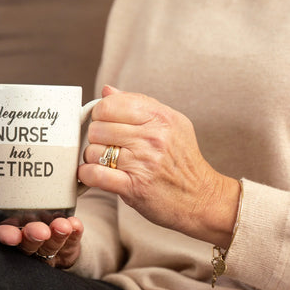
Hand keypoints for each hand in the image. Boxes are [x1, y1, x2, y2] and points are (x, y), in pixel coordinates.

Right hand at [0, 190, 83, 267]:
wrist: (45, 218)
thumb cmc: (10, 215)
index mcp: (8, 235)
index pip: (5, 238)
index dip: (7, 237)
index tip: (9, 233)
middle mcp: (28, 244)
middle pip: (30, 244)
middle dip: (33, 238)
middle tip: (38, 230)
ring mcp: (49, 246)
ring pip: (53, 244)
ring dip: (57, 235)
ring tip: (63, 224)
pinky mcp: (69, 244)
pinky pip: (73, 242)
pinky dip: (76, 234)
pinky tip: (77, 225)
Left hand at [79, 86, 239, 247]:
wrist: (202, 198)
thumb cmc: (183, 161)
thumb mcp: (171, 124)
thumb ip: (138, 104)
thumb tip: (107, 91)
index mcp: (159, 117)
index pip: (109, 105)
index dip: (100, 115)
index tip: (105, 124)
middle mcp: (152, 138)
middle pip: (97, 128)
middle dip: (96, 138)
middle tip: (107, 145)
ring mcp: (142, 162)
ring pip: (93, 151)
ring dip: (93, 158)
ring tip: (106, 162)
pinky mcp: (133, 187)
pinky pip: (95, 174)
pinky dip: (87, 174)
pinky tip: (94, 174)